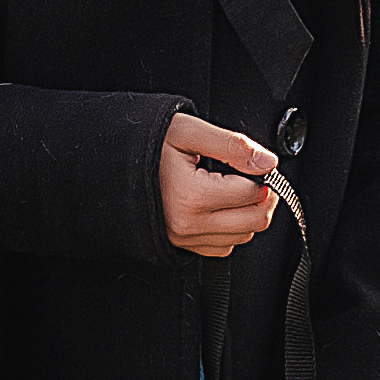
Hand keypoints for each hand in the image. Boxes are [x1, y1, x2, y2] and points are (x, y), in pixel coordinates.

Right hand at [160, 111, 276, 258]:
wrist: (111, 167)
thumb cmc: (146, 147)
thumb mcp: (188, 132)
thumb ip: (233, 145)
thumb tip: (268, 162)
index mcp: (193, 196)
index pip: (253, 192)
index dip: (262, 174)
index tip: (253, 162)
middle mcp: (189, 225)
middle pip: (256, 220)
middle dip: (263, 196)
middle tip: (254, 176)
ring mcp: (186, 239)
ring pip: (244, 236)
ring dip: (248, 213)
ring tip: (232, 188)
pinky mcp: (184, 246)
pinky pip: (225, 247)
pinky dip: (232, 229)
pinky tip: (220, 207)